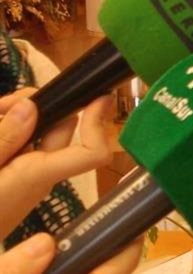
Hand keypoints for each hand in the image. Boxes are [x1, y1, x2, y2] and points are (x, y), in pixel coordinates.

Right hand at [0, 91, 119, 235]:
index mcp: (38, 174)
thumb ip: (4, 139)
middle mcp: (41, 175)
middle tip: (4, 105)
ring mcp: (28, 176)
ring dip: (16, 119)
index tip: (101, 96)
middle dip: (37, 106)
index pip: (91, 153)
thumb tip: (31, 106)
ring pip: (36, 132)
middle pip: (60, 130)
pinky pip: (20, 145)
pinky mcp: (15, 176)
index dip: (98, 124)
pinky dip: (7, 132)